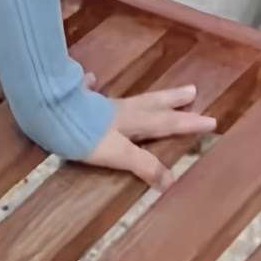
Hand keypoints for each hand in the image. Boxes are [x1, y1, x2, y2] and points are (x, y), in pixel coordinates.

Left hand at [81, 75, 217, 190]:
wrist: (49, 111)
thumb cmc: (84, 136)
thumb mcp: (117, 154)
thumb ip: (143, 165)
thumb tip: (171, 182)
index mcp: (131, 122)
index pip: (165, 123)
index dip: (187, 124)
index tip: (211, 120)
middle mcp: (119, 109)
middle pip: (151, 103)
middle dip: (173, 101)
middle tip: (193, 91)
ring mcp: (97, 102)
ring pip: (128, 98)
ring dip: (146, 96)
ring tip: (157, 92)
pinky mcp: (76, 98)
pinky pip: (88, 90)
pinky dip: (92, 85)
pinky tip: (90, 78)